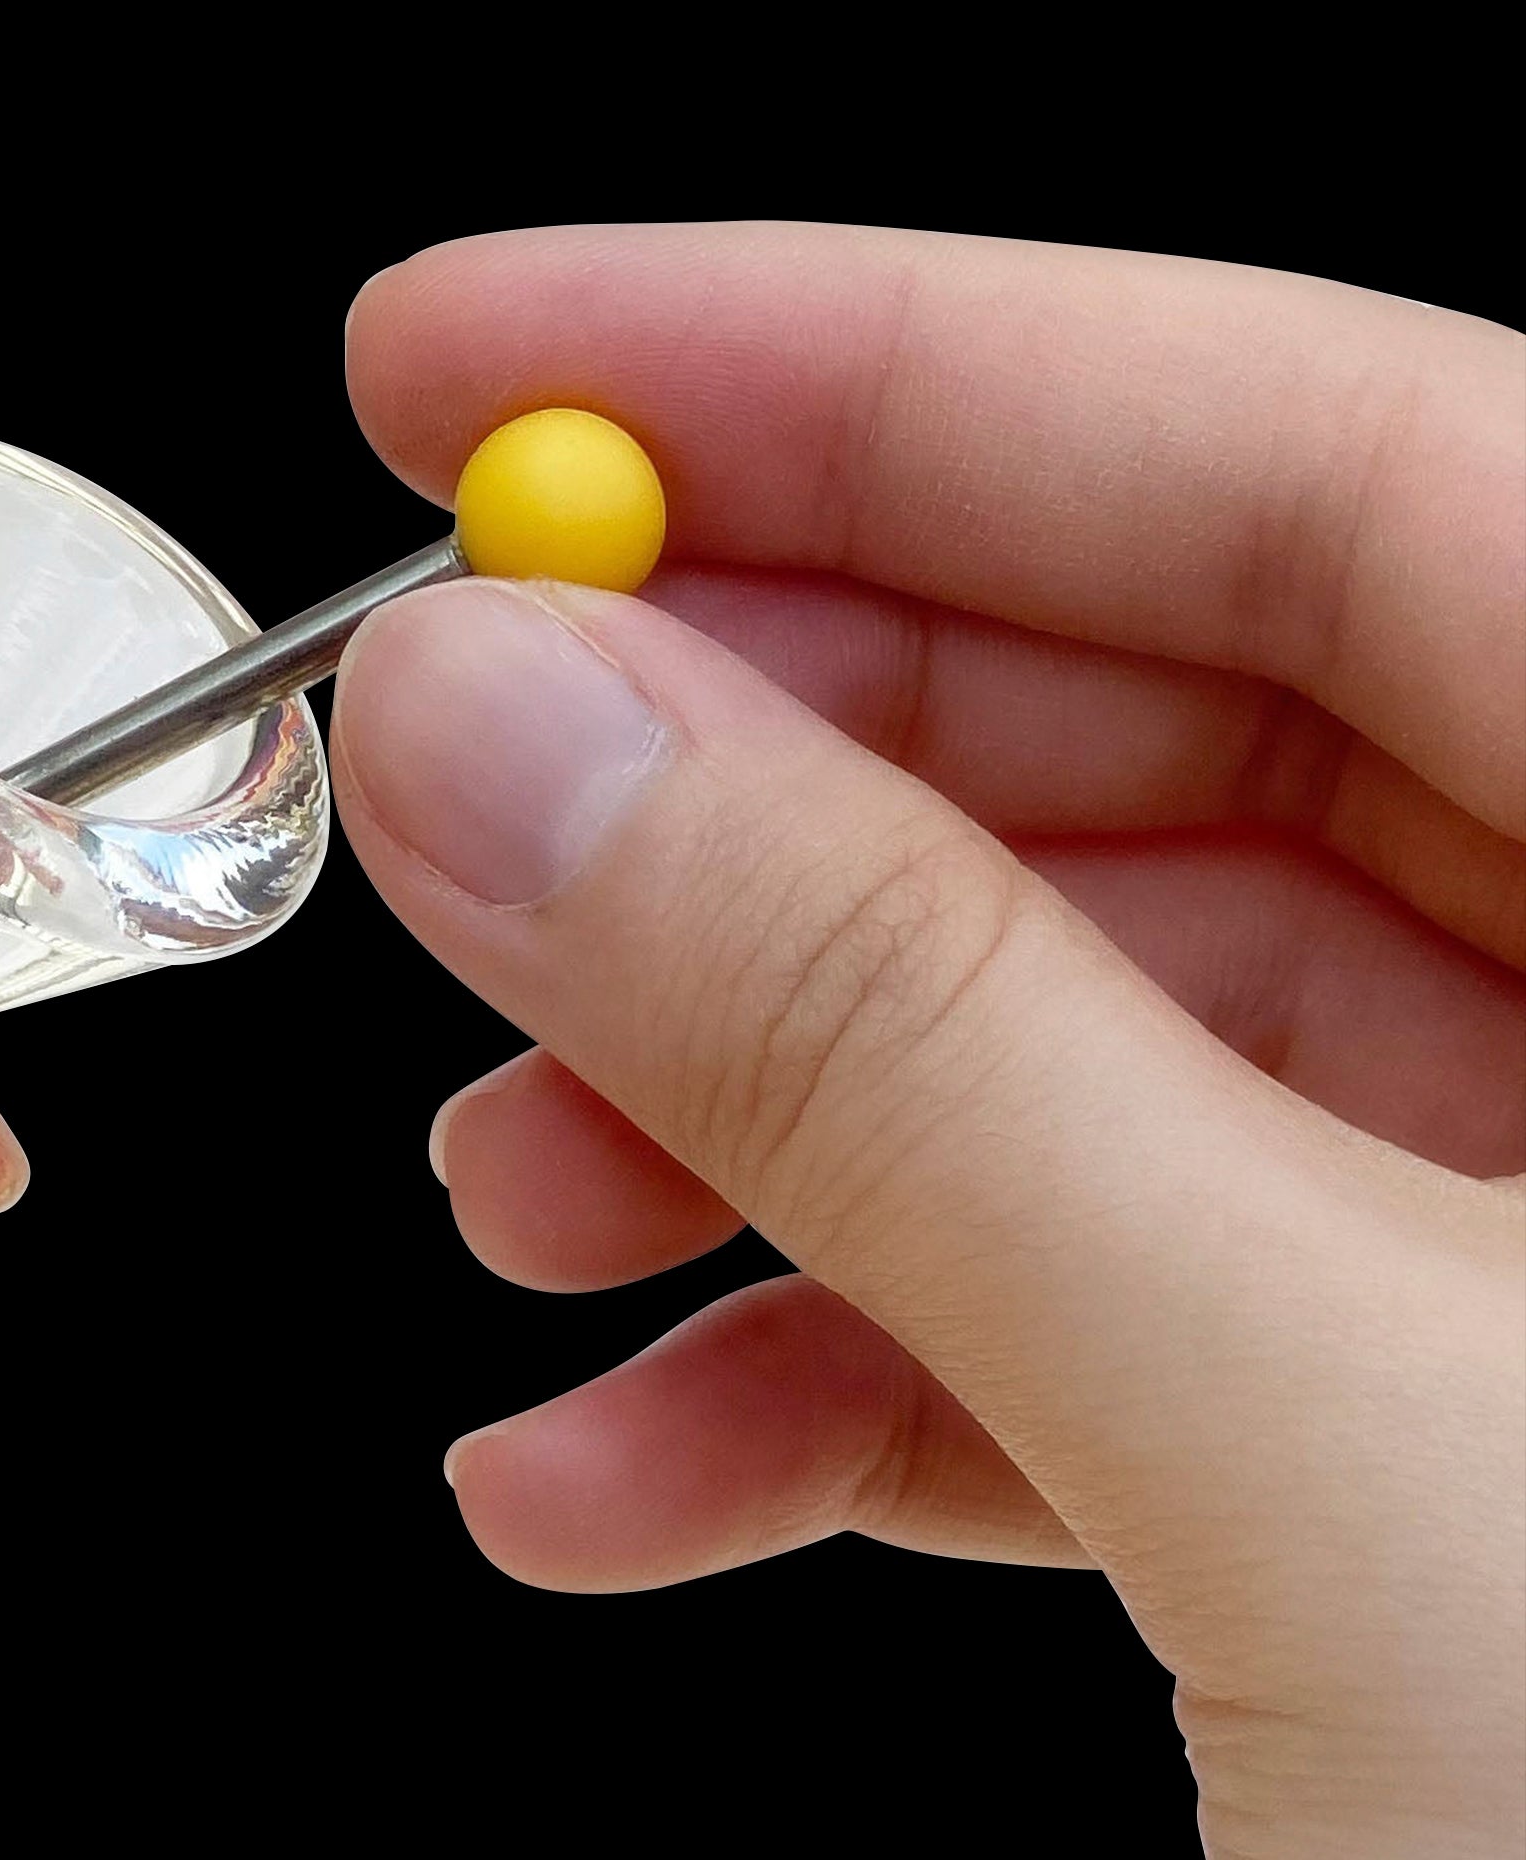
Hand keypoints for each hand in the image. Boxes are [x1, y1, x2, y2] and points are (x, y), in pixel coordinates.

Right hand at [333, 224, 1523, 1859]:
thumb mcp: (1349, 1468)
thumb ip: (915, 1063)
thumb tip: (518, 734)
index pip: (1324, 451)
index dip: (867, 373)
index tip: (484, 360)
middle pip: (1188, 731)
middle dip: (764, 791)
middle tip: (438, 814)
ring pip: (1118, 1051)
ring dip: (761, 1123)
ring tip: (503, 1212)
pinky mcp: (1478, 1499)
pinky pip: (1129, 1326)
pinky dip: (855, 1383)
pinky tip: (624, 1471)